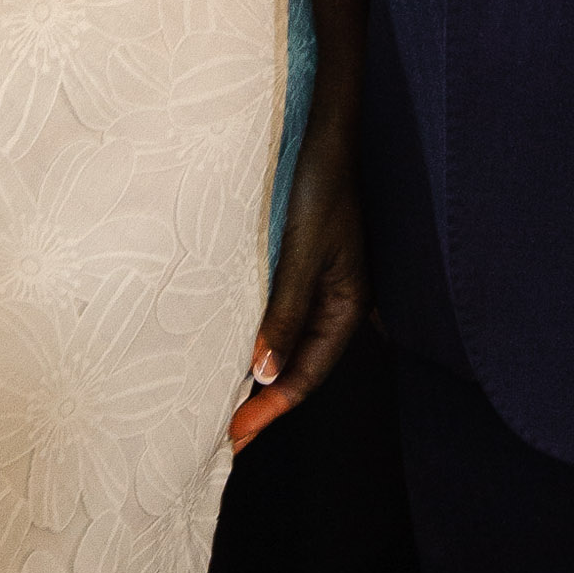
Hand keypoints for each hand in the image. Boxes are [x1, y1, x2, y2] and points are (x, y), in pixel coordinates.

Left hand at [228, 112, 367, 452]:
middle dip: (265, 403)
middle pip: (301, 367)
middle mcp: (337, 303)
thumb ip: (285, 312)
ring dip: (261, 376)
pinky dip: (261, 341)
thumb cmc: (318, 188)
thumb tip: (263, 375)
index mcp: (348, 306)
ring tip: (225, 405)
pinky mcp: (302, 267)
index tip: (236, 437)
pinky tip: (235, 350)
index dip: (272, 409)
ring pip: (290, 345)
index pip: (308, 375)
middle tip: (226, 437)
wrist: (324, 136)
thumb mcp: (300, 253)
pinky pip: (283, 317)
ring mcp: (321, 286)